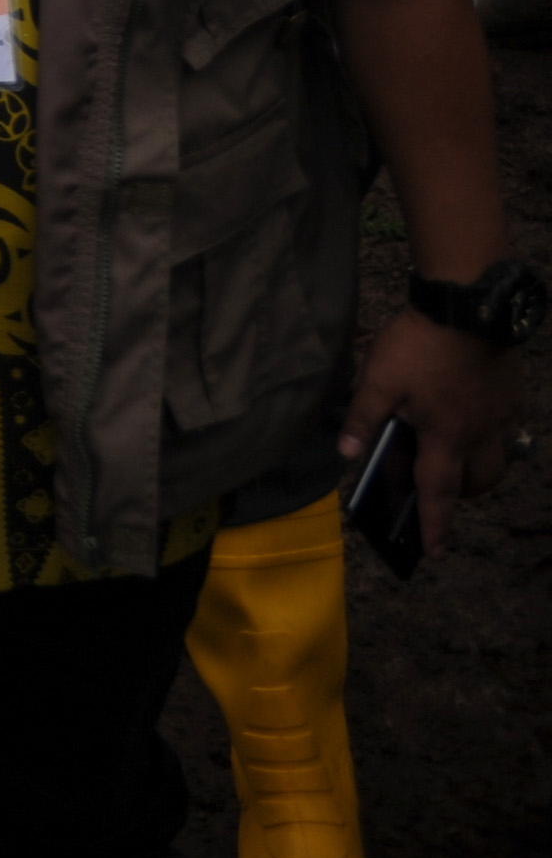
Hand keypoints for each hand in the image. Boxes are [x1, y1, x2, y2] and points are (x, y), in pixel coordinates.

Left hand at [341, 310, 514, 555]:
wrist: (469, 305)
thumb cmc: (420, 344)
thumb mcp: (378, 380)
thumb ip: (363, 418)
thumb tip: (346, 454)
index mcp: (445, 437)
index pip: (438, 492)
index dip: (434, 525)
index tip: (433, 552)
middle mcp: (479, 433)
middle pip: (477, 482)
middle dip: (459, 493)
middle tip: (435, 483)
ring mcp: (501, 414)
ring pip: (496, 458)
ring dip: (475, 464)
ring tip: (448, 448)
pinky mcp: (512, 394)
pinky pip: (504, 428)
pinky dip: (487, 433)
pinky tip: (467, 413)